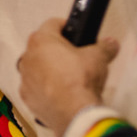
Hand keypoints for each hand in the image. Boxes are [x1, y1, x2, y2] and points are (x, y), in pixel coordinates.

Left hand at [18, 18, 118, 136]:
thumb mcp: (98, 57)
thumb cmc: (81, 77)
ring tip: (68, 77)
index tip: (77, 33)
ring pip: (36, 68)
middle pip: (42, 47)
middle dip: (58, 50)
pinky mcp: (26, 97)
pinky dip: (45, 88)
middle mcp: (27, 57)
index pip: (52, 24)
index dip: (67, 26)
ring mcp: (24, 79)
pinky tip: (61, 93)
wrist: (73, 112)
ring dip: (49, 69)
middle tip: (76, 56)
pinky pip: (36, 88)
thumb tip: (111, 44)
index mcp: (41, 41)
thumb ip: (104, 47)